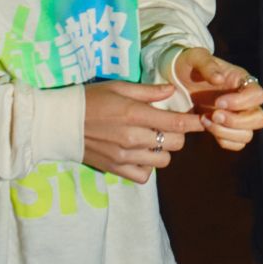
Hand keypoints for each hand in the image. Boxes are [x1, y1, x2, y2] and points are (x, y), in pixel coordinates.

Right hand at [82, 81, 205, 182]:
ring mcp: (124, 156)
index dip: (194, 123)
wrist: (59, 122)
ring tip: (152, 139)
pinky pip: (144, 176)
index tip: (203, 120)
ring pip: (163, 161)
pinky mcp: (115, 169)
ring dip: (163, 150)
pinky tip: (141, 154)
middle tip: (168, 126)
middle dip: (178, 134)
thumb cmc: (90, 98)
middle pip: (175, 143)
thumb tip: (172, 91)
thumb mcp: (118, 87)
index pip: (176, 124)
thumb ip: (148, 92)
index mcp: (134, 114)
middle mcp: (132, 138)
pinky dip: (147, 167)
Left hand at [173, 46, 262, 151]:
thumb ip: (207, 65)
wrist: (178, 78)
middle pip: (259, 119)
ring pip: (248, 134)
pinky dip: (224, 140)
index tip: (217, 102)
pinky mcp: (228, 128)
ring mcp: (238, 116)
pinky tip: (207, 127)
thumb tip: (219, 79)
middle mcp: (245, 100)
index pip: (258, 95)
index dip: (241, 102)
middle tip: (213, 115)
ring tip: (204, 120)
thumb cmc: (190, 65)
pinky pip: (237, 143)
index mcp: (242, 80)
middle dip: (236, 122)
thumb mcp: (195, 57)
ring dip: (226, 132)